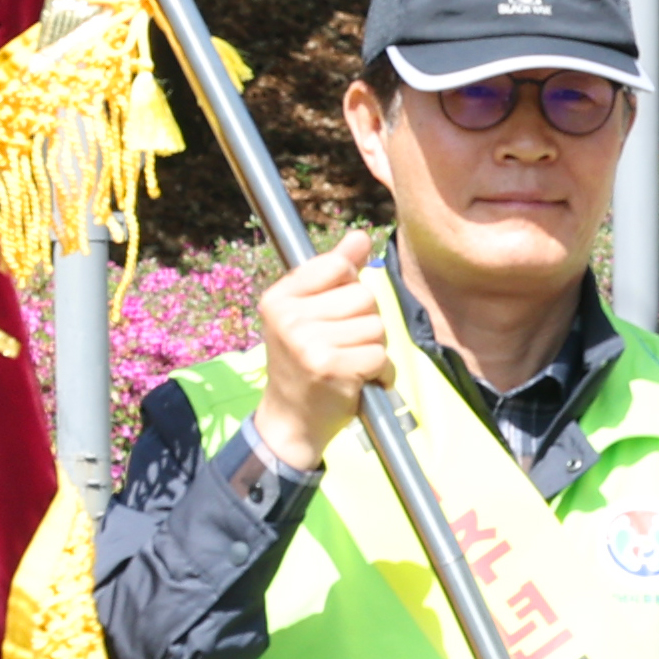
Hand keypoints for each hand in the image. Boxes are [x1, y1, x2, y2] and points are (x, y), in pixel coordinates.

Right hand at [247, 228, 388, 475]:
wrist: (291, 421)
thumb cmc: (304, 364)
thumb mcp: (309, 313)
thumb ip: (334, 272)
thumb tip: (361, 236)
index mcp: (279, 297)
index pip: (338, 266)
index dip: (349, 288)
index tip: (335, 314)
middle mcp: (288, 317)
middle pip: (364, 296)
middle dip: (365, 323)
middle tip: (342, 347)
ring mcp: (306, 343)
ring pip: (376, 326)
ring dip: (373, 349)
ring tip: (349, 364)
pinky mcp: (329, 368)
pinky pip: (379, 356)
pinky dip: (379, 373)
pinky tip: (358, 381)